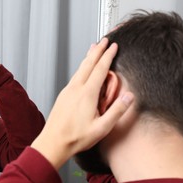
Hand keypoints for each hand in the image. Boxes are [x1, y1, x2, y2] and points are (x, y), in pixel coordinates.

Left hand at [31, 38, 133, 169]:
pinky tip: (82, 70)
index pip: (100, 69)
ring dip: (88, 57)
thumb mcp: (102, 128)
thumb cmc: (75, 138)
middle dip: (97, 50)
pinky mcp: (63, 96)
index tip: (113, 46)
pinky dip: (81, 68)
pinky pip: (74, 76)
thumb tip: (129, 97)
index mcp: (87, 94)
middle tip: (104, 40)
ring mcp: (67, 91)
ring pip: (79, 69)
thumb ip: (117, 111)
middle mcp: (75, 89)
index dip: (108, 56)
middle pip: (88, 64)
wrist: (53, 142)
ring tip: (93, 49)